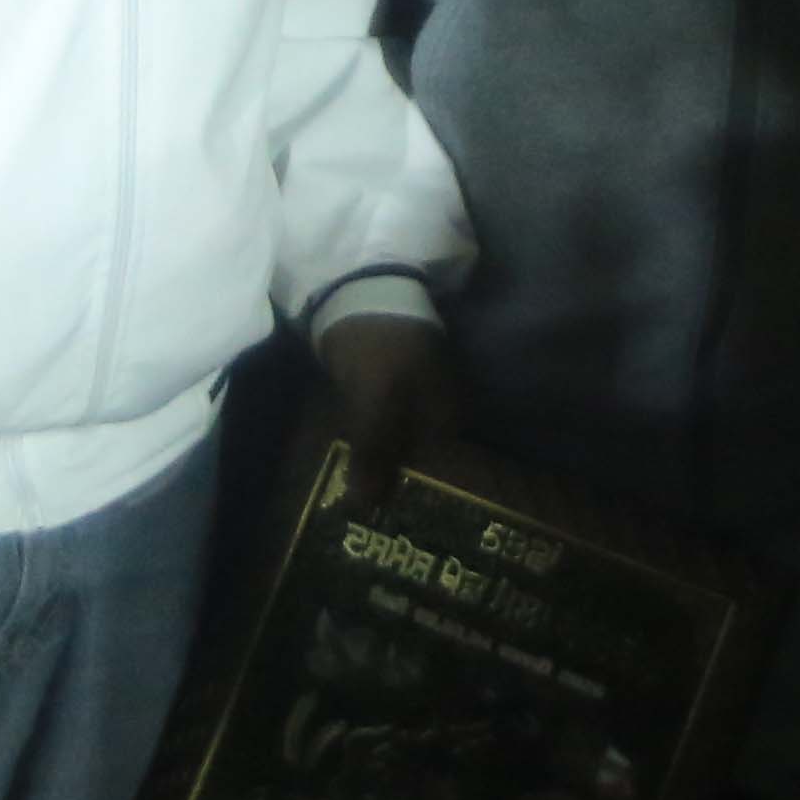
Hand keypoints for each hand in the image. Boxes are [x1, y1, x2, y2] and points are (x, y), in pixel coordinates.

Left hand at [316, 308, 454, 505]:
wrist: (360, 285)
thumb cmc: (380, 347)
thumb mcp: (376, 405)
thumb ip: (374, 456)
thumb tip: (366, 508)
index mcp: (449, 412)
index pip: (437, 468)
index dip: (411, 491)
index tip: (383, 514)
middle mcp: (441, 404)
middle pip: (417, 452)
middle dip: (392, 475)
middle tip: (362, 505)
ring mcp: (416, 388)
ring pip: (398, 436)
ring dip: (377, 457)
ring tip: (353, 484)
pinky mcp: (391, 378)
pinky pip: (382, 419)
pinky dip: (367, 435)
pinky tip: (350, 449)